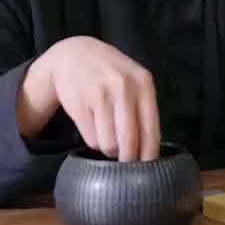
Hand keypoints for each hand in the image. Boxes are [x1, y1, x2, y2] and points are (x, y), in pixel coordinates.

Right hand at [17, 37, 161, 160]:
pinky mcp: (79, 105)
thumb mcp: (133, 81)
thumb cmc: (109, 73)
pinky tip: (94, 127)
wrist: (73, 55)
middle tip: (126, 162)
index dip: (149, 155)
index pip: (151, 130)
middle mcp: (123, 88)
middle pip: (129, 142)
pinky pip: (91, 139)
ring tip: (108, 135)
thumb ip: (143, 109)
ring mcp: (100, 96)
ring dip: (109, 149)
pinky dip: (94, 141)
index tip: (148, 169)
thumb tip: (149, 150)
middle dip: (128, 158)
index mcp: (143, 84)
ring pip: (109, 144)